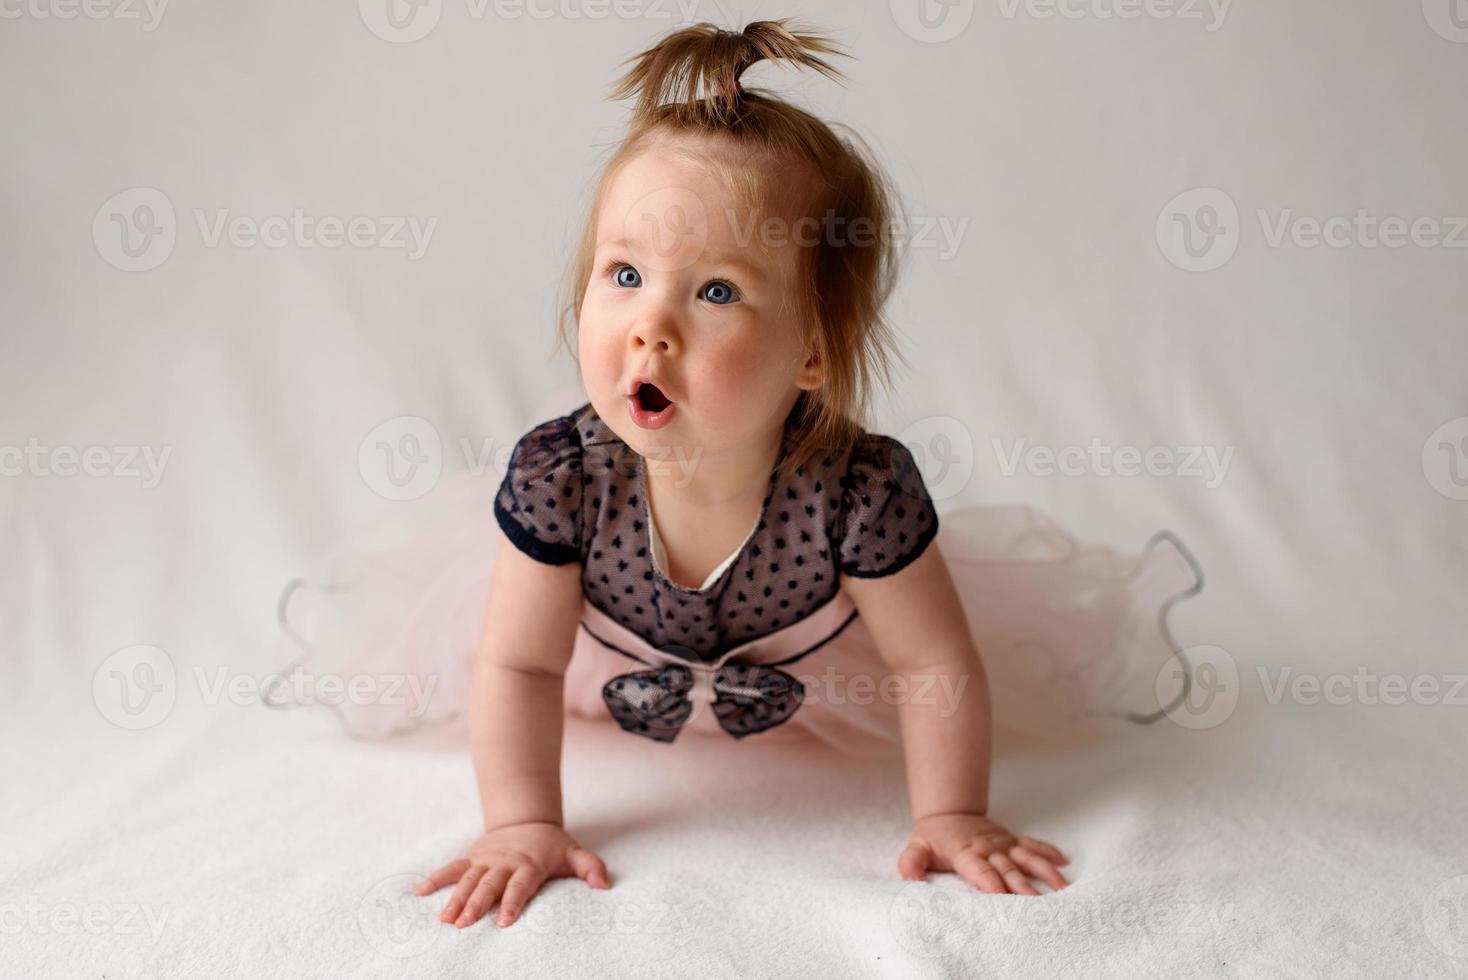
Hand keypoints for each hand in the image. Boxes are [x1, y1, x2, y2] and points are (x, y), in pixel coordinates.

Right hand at [415, 820, 609, 927]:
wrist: (528, 818)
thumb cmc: (552, 845)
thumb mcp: (574, 853)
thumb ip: (590, 867)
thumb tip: (604, 884)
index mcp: (529, 864)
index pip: (520, 884)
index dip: (513, 901)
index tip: (504, 921)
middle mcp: (505, 862)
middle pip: (490, 884)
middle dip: (477, 904)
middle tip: (464, 924)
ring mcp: (486, 859)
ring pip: (469, 879)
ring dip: (456, 898)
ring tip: (445, 919)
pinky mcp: (472, 857)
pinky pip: (452, 868)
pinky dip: (436, 878)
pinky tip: (420, 891)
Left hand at [899, 812, 1069, 894]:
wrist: (948, 812)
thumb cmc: (932, 838)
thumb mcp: (916, 848)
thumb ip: (911, 863)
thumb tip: (910, 880)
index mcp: (965, 852)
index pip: (977, 868)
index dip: (988, 879)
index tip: (1000, 892)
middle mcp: (988, 848)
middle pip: (1007, 868)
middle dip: (1023, 885)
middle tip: (1038, 903)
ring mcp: (1003, 844)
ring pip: (1026, 856)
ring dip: (1044, 870)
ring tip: (1061, 886)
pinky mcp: (1012, 840)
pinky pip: (1033, 844)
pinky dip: (1048, 851)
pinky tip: (1064, 862)